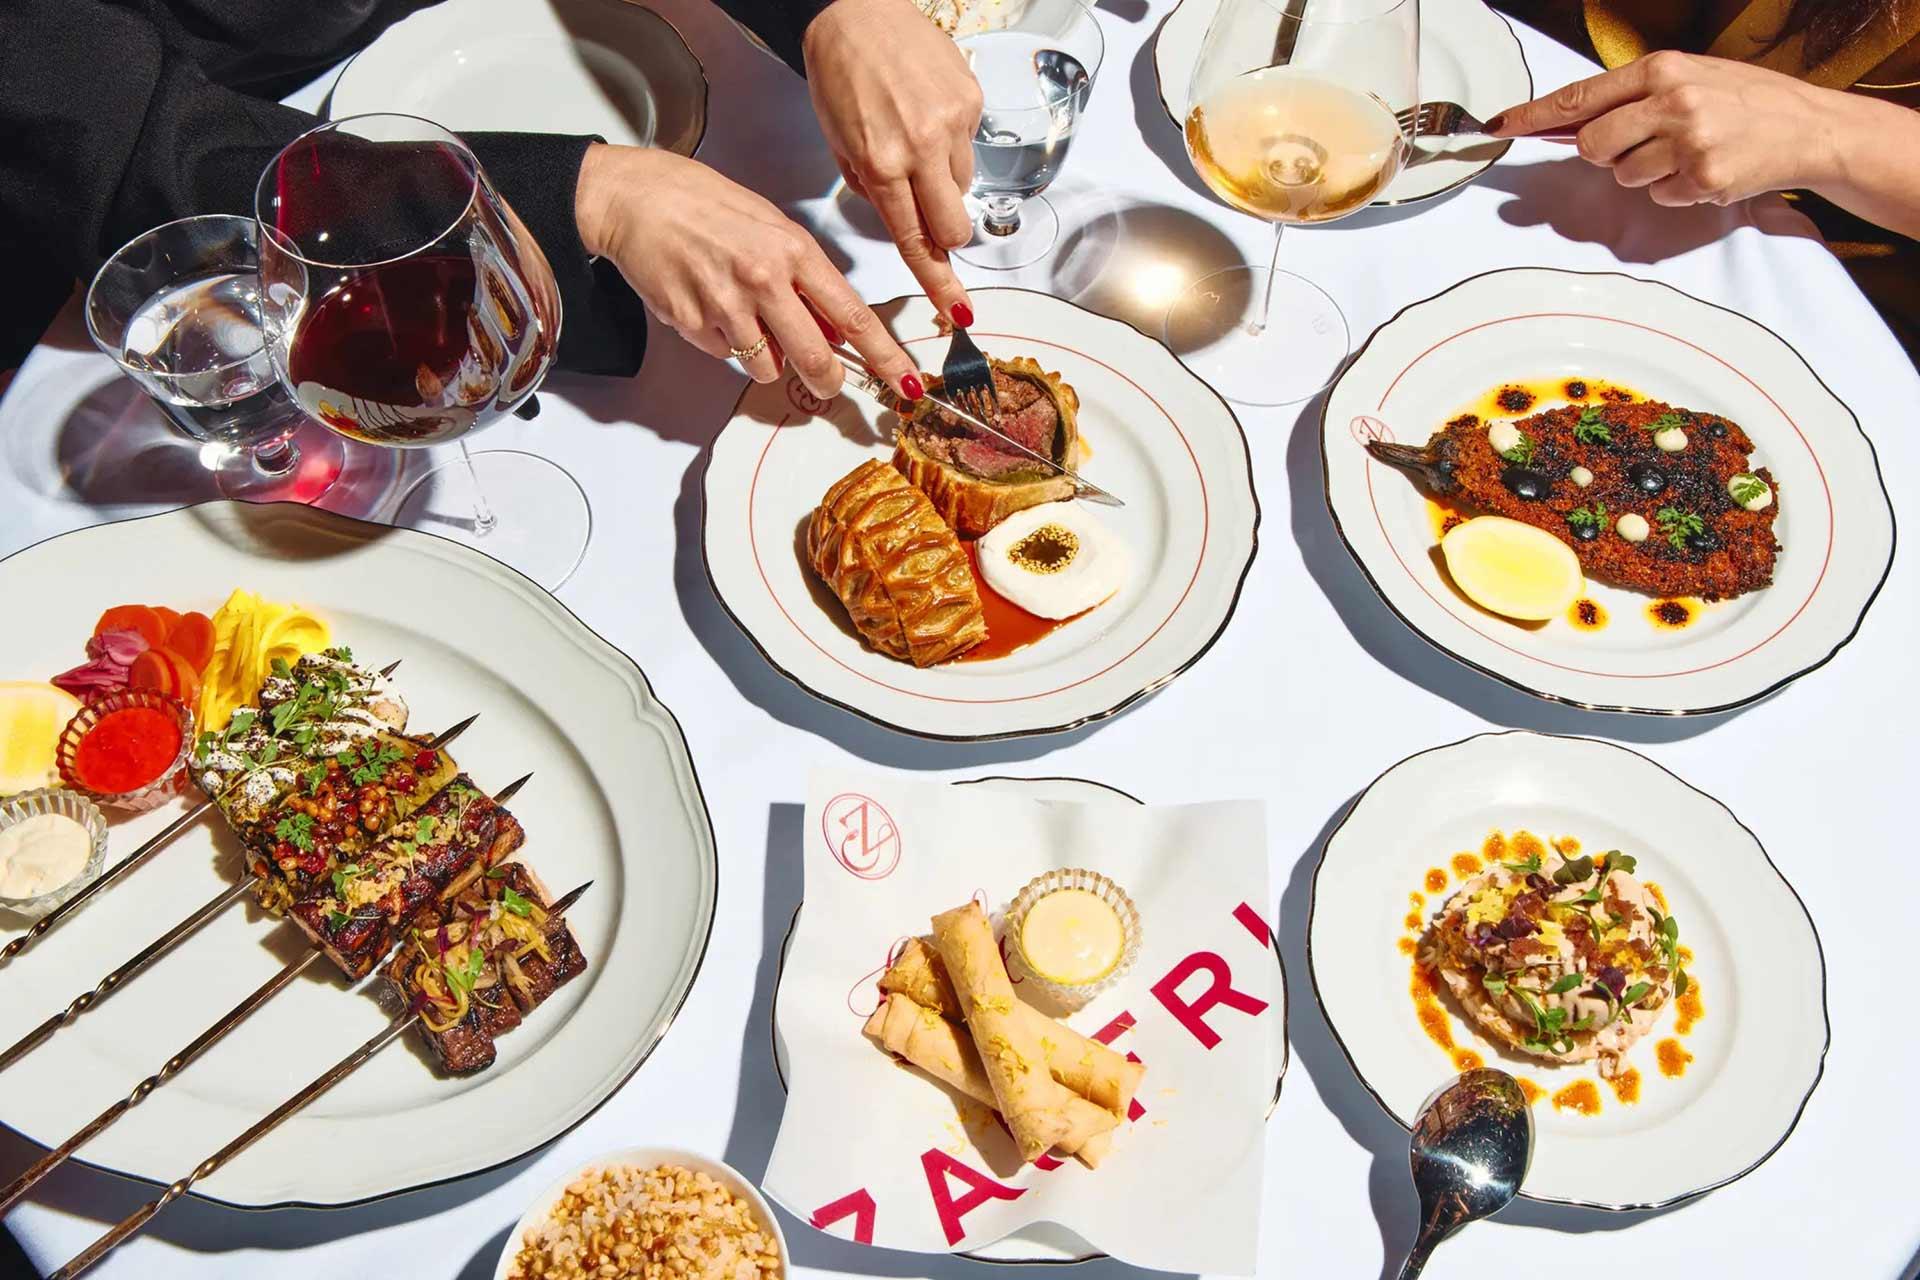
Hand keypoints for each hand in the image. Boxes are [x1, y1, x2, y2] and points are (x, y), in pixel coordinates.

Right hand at [575, 144, 924, 399]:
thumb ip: (805, 276)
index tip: (905, 380)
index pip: (853, 315)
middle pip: (815, 357)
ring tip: (744, 318)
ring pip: (766, 366)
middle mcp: (764, 279)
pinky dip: (724, 343)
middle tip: (826, 381)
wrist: (637, 198)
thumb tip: (832, 326)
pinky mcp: (692, 322)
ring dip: (765, 357)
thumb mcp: (769, 225)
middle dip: (826, 379)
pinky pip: (725, 355)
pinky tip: (709, 306)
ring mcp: (726, 304)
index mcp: (792, 250)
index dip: (884, 356)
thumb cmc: (701, 203)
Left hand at [803, 0, 979, 325]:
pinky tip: (926, 111)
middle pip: (955, 226)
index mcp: (882, 164)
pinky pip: (969, 145)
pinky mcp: (972, 100)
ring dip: (943, 178)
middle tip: (928, 212)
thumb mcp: (841, 144)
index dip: (939, 282)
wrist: (856, 11)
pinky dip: (950, 140)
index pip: (916, 240)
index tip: (957, 309)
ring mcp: (952, 123)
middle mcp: (921, 148)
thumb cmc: (840, 75)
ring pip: (962, 185)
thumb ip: (874, 189)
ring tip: (914, 138)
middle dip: (945, 232)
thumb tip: (906, 221)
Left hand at [1491, 51, 1849, 207]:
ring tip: (1688, 151)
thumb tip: (1564, 125)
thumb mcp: (1689, 78)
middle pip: (1591, 144)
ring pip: (1623, 174)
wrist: (1809, 127)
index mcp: (1663, 68)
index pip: (1580, 95)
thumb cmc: (1743, 101)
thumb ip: (1631, 97)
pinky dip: (1675, 189)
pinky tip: (1706, 168)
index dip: (1534, 116)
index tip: (1501, 126)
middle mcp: (1672, 100)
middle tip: (1644, 142)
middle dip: (1606, 151)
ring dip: (1646, 171)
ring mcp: (1688, 141)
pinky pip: (1658, 195)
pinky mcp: (1701, 177)